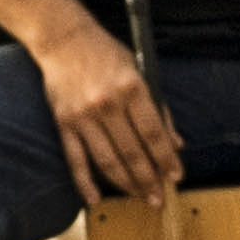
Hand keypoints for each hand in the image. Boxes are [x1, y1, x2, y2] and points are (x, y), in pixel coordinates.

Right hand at [36, 22, 186, 207]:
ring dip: (125, 184)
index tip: (176, 177)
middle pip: (132, 152)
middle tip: (159, 199)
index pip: (153, 133)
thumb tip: (176, 143)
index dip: (166, 158)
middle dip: (148, 180)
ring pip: (107, 160)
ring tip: (140, 198)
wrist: (64, 40)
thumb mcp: (140, 71)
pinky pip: (75, 159)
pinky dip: (85, 182)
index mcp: (131, 88)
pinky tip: (96, 199)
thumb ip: (159, 108)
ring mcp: (83, 116)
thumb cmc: (106, 54)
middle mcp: (107, 104)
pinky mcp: (64, 124)